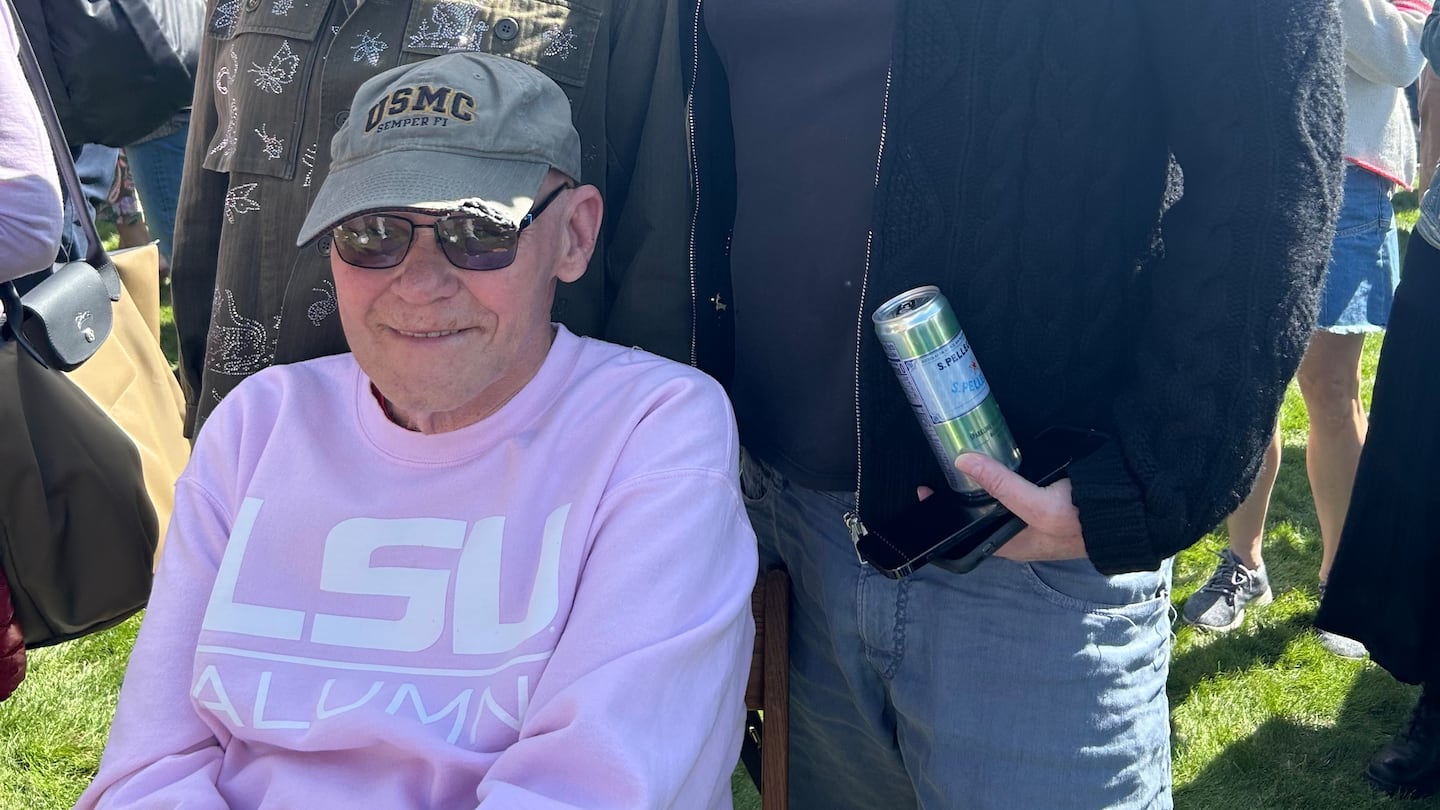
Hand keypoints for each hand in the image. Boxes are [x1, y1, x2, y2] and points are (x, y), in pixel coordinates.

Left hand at [939, 452, 1087, 561]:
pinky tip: (995, 454)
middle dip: (961, 494)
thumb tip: (964, 460)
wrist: (1129, 509)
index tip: (926, 492)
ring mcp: (1032, 515)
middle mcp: (1018, 532)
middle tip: (941, 466)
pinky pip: (1016, 486)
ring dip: (982, 481)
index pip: (967, 535)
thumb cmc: (1083, 520)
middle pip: (980, 514)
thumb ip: (1002, 485)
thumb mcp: (1038, 506)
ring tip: (960, 456)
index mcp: (1011, 545)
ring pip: (996, 499)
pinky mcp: (1046, 498)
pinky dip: (1004, 472)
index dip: (944, 518)